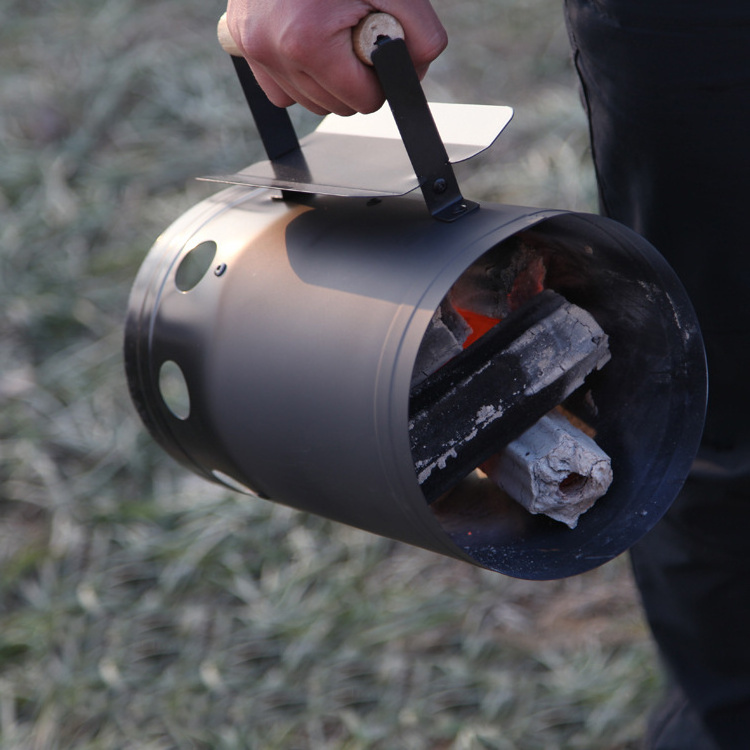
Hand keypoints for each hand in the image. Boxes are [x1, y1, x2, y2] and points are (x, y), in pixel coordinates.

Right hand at [225, 0, 446, 115]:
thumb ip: (420, 36)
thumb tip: (413, 78)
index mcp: (308, 41)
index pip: (364, 100)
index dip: (381, 77)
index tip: (378, 46)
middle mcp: (272, 50)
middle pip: (339, 106)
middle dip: (356, 78)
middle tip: (357, 33)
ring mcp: (253, 50)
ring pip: (312, 103)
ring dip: (330, 80)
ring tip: (333, 33)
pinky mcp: (243, 46)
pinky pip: (283, 91)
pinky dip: (301, 76)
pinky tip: (309, 44)